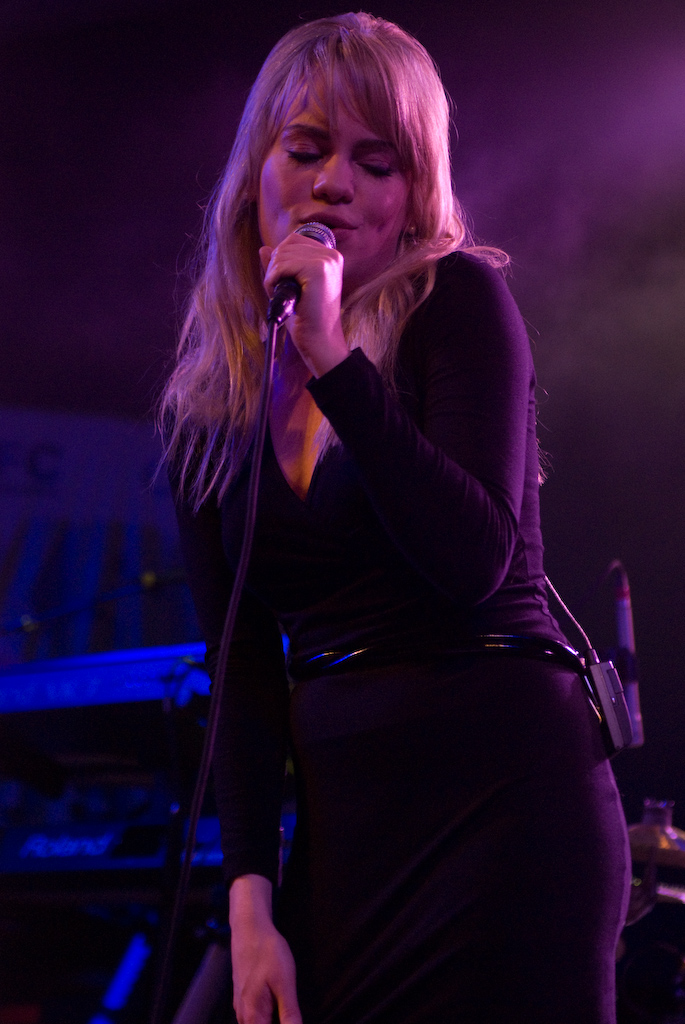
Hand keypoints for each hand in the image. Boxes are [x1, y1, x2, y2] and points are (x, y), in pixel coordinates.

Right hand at [229, 875, 302, 1023]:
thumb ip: (290, 1015)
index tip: (294, 1015)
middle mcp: (243, 1018)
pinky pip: (258, 1018)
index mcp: (253, 1017)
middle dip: (282, 1021)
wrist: (250, 928)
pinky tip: (280, 1001)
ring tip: (287, 1004)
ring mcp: (242, 1009)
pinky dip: (271, 1015)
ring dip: (278, 1018)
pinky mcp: (244, 1000)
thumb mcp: (285, 983)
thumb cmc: (267, 952)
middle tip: (292, 1005)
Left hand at [260, 232, 348, 377]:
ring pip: (282, 254)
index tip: (281, 281)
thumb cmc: (306, 316)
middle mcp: (331, 254)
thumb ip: (280, 265)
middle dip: (274, 267)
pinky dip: (273, 280)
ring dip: (272, 275)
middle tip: (277, 290)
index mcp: (329, 256)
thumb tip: (263, 248)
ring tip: (280, 295)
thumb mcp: (291, 285)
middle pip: (287, 245)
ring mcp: (326, 261)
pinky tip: (278, 294)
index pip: (294, 240)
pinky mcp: (318, 269)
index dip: (279, 258)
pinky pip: (282, 266)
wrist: (318, 338)